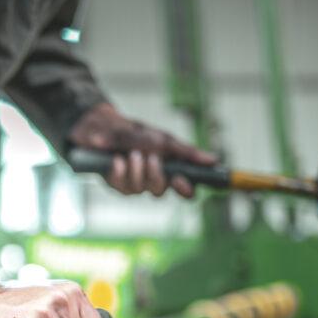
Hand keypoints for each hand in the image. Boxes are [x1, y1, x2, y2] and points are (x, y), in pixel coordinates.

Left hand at [68, 102, 216, 197]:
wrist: (103, 125)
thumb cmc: (136, 132)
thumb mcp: (163, 139)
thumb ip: (186, 152)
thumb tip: (214, 160)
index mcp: (168, 169)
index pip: (183, 189)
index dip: (185, 190)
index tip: (182, 182)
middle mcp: (151, 179)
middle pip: (161, 192)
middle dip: (155, 175)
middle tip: (151, 158)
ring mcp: (133, 183)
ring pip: (140, 189)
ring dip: (136, 170)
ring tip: (131, 153)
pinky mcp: (115, 184)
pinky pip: (121, 186)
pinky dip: (120, 171)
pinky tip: (117, 160)